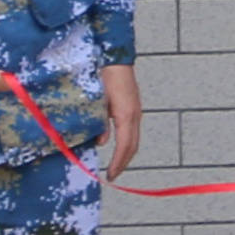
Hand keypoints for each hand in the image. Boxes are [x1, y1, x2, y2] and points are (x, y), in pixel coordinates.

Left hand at [101, 65, 144, 180]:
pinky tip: (117, 146)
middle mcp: (135, 115)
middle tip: (113, 175)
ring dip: (125, 154)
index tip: (110, 175)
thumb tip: (101, 143)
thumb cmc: (105, 77)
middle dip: (123, 163)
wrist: (116, 59)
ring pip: (134, 139)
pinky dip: (126, 143)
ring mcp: (136, 112)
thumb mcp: (98, 102)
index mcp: (126, 115)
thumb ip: (99, 124)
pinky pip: (132, 131)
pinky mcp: (134, 108)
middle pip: (133, 146)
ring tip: (115, 165)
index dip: (118, 163)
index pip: (124, 146)